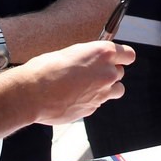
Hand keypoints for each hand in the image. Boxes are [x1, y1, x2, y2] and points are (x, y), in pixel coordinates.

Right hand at [15, 40, 133, 125]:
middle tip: (90, 72)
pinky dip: (90, 99)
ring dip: (106, 88)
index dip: (122, 57)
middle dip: (109, 72)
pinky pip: (99, 102)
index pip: (128, 55)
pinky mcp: (93, 108)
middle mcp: (107, 73)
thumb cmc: (45, 69)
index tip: (118, 58)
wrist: (32, 94)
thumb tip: (94, 60)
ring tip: (87, 86)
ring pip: (116, 90)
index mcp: (103, 54)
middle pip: (120, 73)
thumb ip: (89, 57)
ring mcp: (102, 93)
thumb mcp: (71, 52)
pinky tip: (74, 96)